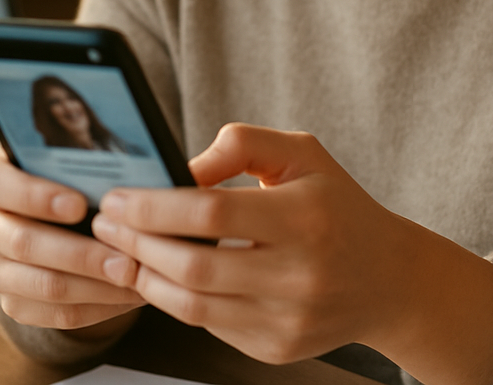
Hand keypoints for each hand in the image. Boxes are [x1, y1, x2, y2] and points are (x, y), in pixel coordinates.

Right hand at [0, 148, 144, 332]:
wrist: (60, 210)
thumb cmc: (71, 172)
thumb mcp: (71, 157)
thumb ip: (84, 161)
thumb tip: (121, 178)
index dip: (34, 195)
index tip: (80, 205)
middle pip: (22, 243)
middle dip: (79, 253)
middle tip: (124, 258)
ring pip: (42, 284)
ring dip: (93, 285)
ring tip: (132, 277)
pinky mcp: (15, 301)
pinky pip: (55, 313)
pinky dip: (96, 305)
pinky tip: (127, 294)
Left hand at [91, 124, 492, 382]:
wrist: (387, 278)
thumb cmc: (335, 203)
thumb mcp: (301, 152)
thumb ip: (241, 143)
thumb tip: (182, 168)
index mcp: (305, 216)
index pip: (213, 212)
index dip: (156, 206)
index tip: (118, 197)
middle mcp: (299, 274)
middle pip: (195, 265)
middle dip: (138, 244)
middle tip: (106, 222)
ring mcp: (288, 320)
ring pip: (194, 305)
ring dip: (146, 277)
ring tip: (121, 250)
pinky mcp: (277, 348)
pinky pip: (210, 326)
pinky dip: (176, 300)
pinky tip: (158, 273)